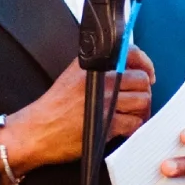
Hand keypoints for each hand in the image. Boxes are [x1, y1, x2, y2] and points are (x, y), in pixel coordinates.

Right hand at [0, 47, 155, 178]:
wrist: (36, 131)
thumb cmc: (53, 108)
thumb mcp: (71, 77)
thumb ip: (96, 70)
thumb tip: (125, 69)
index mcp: (91, 66)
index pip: (130, 53)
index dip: (146, 64)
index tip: (148, 74)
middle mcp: (99, 80)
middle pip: (142, 81)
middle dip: (145, 92)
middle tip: (139, 100)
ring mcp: (104, 103)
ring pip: (142, 102)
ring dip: (141, 111)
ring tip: (132, 115)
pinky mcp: (106, 125)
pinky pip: (134, 123)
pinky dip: (133, 127)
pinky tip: (124, 128)